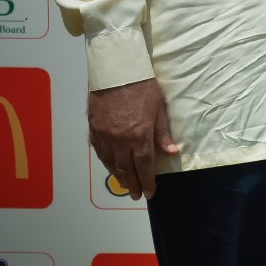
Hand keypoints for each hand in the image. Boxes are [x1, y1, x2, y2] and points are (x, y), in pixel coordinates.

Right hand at [88, 78, 178, 199]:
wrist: (115, 71)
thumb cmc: (142, 86)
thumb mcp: (159, 107)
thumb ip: (163, 132)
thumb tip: (172, 152)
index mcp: (138, 135)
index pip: (144, 165)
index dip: (147, 180)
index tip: (150, 192)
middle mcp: (119, 140)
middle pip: (125, 169)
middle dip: (133, 184)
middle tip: (137, 195)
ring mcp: (104, 136)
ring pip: (110, 163)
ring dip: (119, 177)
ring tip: (127, 185)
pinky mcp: (93, 130)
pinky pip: (99, 153)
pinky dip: (106, 163)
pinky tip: (112, 168)